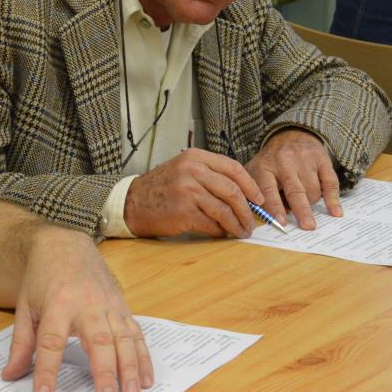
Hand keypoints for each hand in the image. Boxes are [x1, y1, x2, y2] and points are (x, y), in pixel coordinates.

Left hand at [0, 228, 153, 391]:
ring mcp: (108, 304)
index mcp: (57, 304)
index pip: (51, 342)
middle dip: (104, 372)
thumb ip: (21, 344)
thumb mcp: (24, 307)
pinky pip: (136, 333)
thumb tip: (11, 375)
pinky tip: (146, 378)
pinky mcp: (121, 306)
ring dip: (129, 368)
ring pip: (123, 338)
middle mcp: (86, 304)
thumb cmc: (42, 277)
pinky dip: (143, 356)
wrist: (64, 243)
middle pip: (98, 341)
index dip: (48, 370)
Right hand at [124, 149, 265, 237]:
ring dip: (237, 224)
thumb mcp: (183, 170)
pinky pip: (211, 224)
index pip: (233, 168)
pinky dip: (220, 231)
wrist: (132, 203)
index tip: (259, 199)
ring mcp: (187, 191)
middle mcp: (191, 171)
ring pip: (224, 210)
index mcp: (195, 158)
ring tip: (241, 231)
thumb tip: (242, 194)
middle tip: (252, 221)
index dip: (251, 185)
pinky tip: (221, 233)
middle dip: (247, 209)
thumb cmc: (161, 188)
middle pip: (232, 190)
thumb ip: (210, 175)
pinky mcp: (183, 212)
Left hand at [245, 128, 341, 229]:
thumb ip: (255, 193)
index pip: (268, 189)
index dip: (275, 207)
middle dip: (301, 210)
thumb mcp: (256, 172)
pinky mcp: (322, 159)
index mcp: (264, 167)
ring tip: (306, 207)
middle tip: (307, 226)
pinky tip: (335, 212)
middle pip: (295, 190)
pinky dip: (333, 198)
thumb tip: (260, 219)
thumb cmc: (271, 162)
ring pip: (312, 189)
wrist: (290, 135)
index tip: (281, 222)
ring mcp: (304, 160)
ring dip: (311, 203)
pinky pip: (330, 182)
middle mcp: (284, 162)